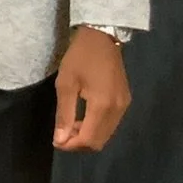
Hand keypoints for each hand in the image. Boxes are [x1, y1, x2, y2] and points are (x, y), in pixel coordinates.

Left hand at [53, 27, 130, 151]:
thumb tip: (60, 140)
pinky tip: (83, 117)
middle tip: (62, 134)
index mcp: (102, 105)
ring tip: (70, 124)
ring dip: (87, 136)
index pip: (88, 140)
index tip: (56, 141)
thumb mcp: (65, 84)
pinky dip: (96, 127)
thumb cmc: (80, 57)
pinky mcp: (125, 101)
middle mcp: (117, 109)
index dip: (71, 146)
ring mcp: (124, 105)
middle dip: (79, 143)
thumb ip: (64, 114)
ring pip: (105, 135)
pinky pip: (111, 124)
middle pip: (99, 142)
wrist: (101, 36)